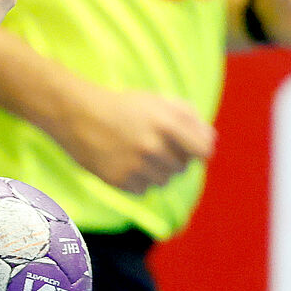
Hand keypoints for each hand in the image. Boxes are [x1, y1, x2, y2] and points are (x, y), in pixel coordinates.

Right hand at [51, 82, 215, 194]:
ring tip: (138, 154)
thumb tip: (212, 141)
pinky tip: (125, 163)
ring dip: (156, 171)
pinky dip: (138, 181)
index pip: (203, 150)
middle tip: (153, 144)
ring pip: (164, 181)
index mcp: (167, 122)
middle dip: (174, 158)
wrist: (78, 115)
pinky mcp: (120, 181)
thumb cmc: (123, 107)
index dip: (200, 150)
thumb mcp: (158, 101)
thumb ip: (190, 116)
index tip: (191, 148)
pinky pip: (144, 190)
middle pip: (183, 168)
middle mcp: (153, 146)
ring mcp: (136, 166)